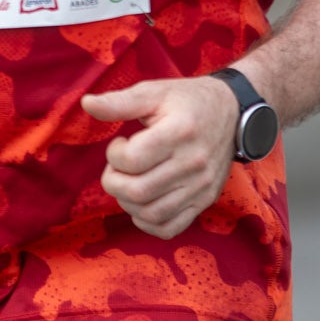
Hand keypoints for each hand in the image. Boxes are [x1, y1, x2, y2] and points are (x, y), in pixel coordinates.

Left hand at [81, 76, 238, 239]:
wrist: (232, 112)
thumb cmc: (187, 101)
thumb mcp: (154, 92)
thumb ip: (120, 101)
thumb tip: (86, 103)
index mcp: (180, 132)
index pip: (131, 160)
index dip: (114, 154)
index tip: (120, 143)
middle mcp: (194, 163)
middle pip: (137, 191)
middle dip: (114, 181)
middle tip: (118, 167)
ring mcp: (201, 186)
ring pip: (151, 213)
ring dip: (127, 202)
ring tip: (129, 182)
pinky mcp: (205, 200)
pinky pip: (170, 228)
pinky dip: (147, 222)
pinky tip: (142, 203)